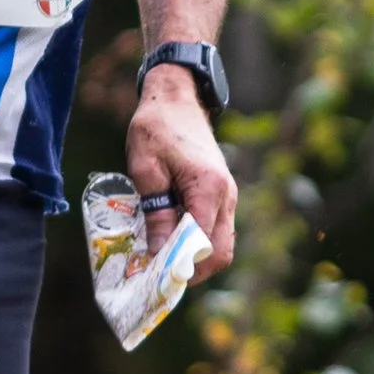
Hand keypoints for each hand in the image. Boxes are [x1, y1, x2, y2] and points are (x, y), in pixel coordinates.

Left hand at [127, 67, 235, 281]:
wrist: (175, 98)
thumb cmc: (156, 128)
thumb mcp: (146, 170)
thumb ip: (156, 213)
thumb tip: (158, 254)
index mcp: (208, 187)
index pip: (203, 243)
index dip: (181, 265)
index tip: (155, 275)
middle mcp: (226, 195)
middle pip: (221, 252)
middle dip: (192, 269)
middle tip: (159, 274)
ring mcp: (228, 195)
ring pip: (222, 243)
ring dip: (196, 257)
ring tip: (163, 258)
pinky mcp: (222, 194)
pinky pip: (217, 229)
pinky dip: (199, 242)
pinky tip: (172, 238)